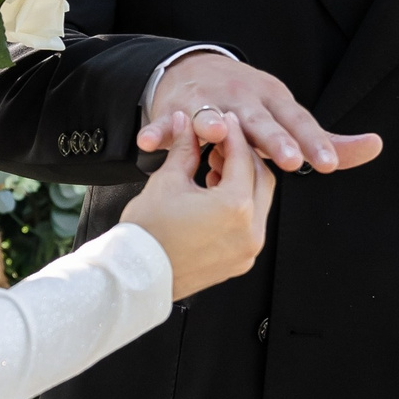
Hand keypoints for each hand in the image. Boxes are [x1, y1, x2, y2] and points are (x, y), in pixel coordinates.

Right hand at [121, 109, 275, 297]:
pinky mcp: (240, 261)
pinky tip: (218, 196)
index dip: (233, 135)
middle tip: (224, 143)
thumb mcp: (167, 180)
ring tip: (217, 169)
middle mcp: (249, 231)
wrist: (137, 275)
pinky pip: (251, 226)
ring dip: (244, 181)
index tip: (226, 124)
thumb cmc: (148, 235)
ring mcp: (247, 250)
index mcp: (235, 207)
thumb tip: (187, 125)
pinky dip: (241, 206)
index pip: (243, 158)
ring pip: (260, 202)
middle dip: (244, 157)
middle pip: (262, 179)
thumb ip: (184, 148)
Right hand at [142, 53, 381, 176]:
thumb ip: (327, 139)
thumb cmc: (251, 105)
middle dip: (273, 138)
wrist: (197, 70)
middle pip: (258, 120)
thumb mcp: (288, 117)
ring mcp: (207, 102)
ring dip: (210, 124)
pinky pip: (165, 122)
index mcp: (273, 102)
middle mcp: (242, 100)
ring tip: (213, 136)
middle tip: (289, 159)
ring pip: (209, 115)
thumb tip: (376, 146)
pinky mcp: (175, 109)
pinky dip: (157, 131)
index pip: (297, 122)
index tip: (328, 164)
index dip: (312, 141)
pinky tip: (151, 143)